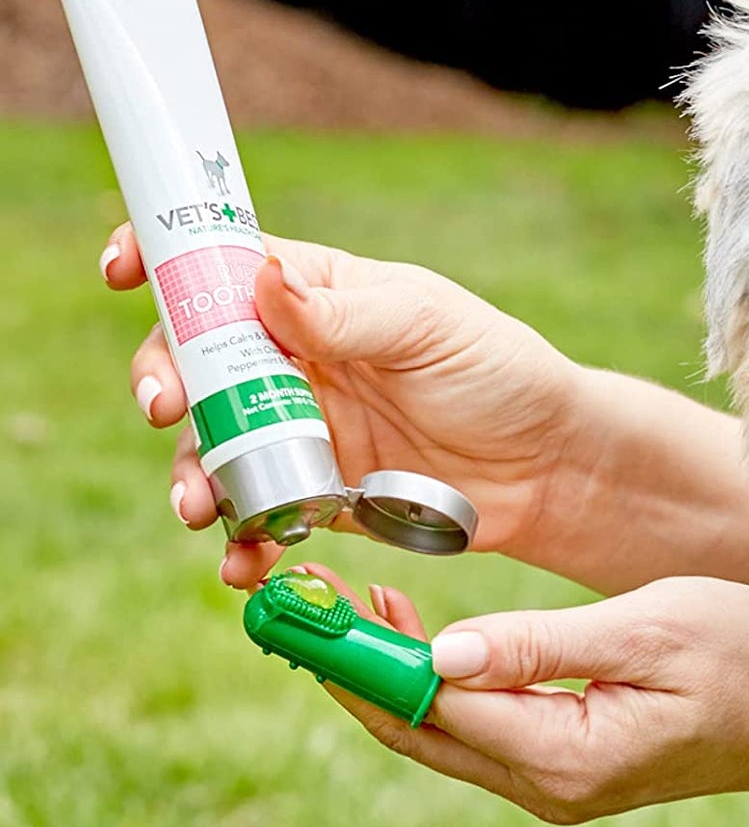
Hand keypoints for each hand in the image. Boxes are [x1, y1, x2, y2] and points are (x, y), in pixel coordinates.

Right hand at [103, 226, 581, 586]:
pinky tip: (242, 562)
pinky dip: (241, 542)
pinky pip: (258, 518)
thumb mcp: (428, 328)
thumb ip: (345, 314)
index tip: (120, 275)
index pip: (222, 268)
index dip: (163, 264)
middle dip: (165, 383)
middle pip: (197, 365)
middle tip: (168, 409)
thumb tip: (262, 278)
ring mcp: (301, 433)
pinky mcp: (318, 500)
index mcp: (317, 297)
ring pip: (216, 449)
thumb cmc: (500, 375)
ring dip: (192, 477)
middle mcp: (295, 361)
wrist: (549, 470)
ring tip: (197, 508)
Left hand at [302, 568, 748, 822]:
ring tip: (341, 605)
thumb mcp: (651, 631)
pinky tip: (416, 638)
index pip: (429, 704)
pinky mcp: (569, 767)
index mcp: (564, 754)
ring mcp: (556, 784)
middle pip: (415, 731)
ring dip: (384, 676)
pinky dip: (431, 687)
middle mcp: (548, 785)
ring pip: (438, 735)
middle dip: (347, 667)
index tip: (298, 601)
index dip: (355, 652)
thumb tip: (438, 653)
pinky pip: (474, 733)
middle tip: (293, 600)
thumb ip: (541, 646)